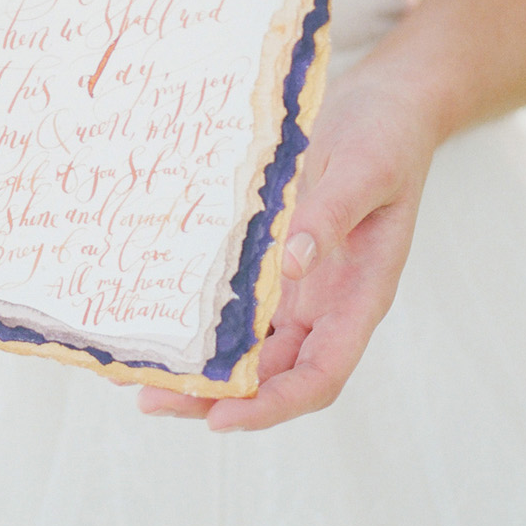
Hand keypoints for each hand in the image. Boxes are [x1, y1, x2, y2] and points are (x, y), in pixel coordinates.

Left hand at [138, 62, 441, 429]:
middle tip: (150, 399)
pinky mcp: (271, 264)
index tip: (223, 419)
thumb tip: (293, 264)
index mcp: (360, 297)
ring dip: (201, 370)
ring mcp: (298, 288)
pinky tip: (154, 325)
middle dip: (217, 397)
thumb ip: (331, 215)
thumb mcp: (365, 169)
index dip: (274, 405)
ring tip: (139, 377)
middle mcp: (326, 304)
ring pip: (248, 350)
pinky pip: (234, 307)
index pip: (320, 375)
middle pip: (272, 375)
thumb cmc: (385, 137)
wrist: (383, 106)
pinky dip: (200, 326)